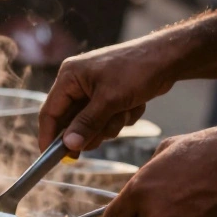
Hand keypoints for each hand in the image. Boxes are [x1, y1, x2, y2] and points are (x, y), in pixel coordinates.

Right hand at [39, 38, 176, 151]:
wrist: (167, 58)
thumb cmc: (136, 71)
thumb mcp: (109, 100)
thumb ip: (87, 124)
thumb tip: (68, 145)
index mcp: (69, 77)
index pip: (50, 112)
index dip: (49, 136)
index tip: (51, 158)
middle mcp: (78, 83)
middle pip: (72, 122)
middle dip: (93, 129)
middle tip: (105, 132)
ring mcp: (94, 90)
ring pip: (93, 124)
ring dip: (111, 123)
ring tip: (126, 109)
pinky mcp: (110, 96)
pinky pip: (108, 119)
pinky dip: (122, 117)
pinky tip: (135, 104)